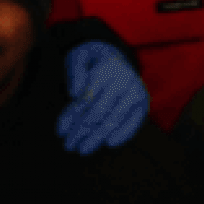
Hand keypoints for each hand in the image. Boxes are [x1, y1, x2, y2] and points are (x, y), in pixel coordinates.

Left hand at [56, 40, 148, 154]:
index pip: (86, 97)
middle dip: (82, 131)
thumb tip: (74, 94)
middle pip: (99, 111)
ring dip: (97, 137)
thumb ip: (74, 72)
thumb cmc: (91, 60)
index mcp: (106, 67)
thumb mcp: (77, 57)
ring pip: (114, 119)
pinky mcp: (143, 103)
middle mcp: (124, 79)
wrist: (114, 54)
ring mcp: (135, 91)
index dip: (72, 116)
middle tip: (68, 146)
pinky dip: (123, 134)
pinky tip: (108, 143)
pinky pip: (133, 122)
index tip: (60, 132)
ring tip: (83, 150)